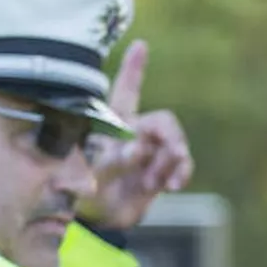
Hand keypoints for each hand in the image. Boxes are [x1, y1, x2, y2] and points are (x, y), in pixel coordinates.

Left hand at [77, 40, 194, 228]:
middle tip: (157, 156)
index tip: (141, 46)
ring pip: (175, 145)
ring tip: (155, 182)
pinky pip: (182, 165)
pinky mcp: (162, 172)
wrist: (97, 221)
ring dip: (170, 162)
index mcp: (113, 125)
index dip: (134, 69)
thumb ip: (117, 158)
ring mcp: (151, 153)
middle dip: (167, 138)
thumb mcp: (93, 173)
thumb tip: (142, 148)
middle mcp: (135, 134)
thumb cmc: (84, 191)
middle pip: (163, 122)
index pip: (125, 92)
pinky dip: (181, 172)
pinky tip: (174, 186)